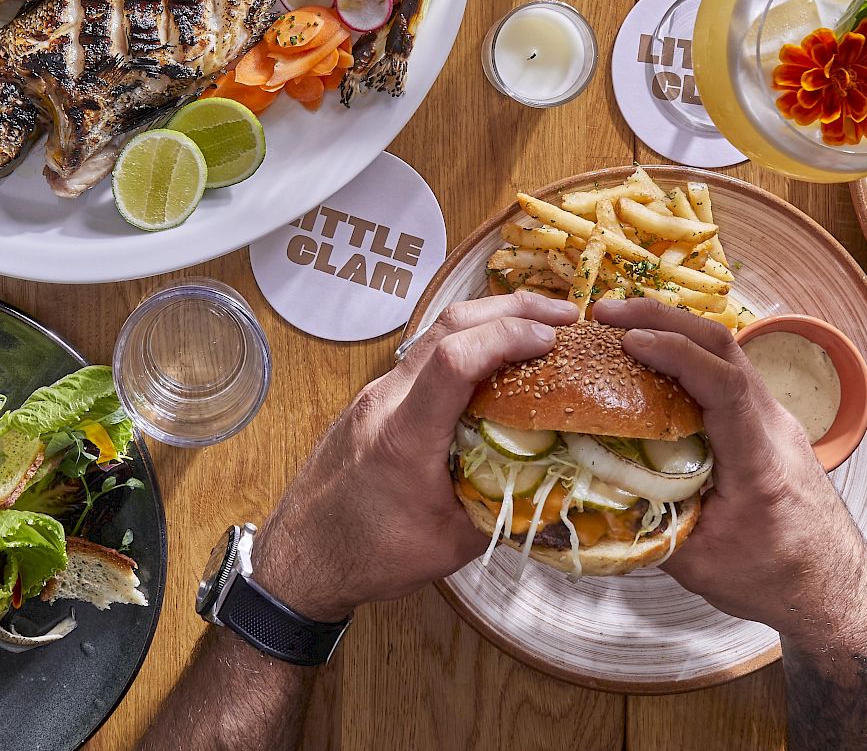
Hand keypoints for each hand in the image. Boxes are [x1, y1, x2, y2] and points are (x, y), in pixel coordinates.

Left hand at [252, 291, 578, 621]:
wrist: (302, 556)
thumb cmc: (368, 555)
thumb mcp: (451, 544)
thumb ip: (506, 510)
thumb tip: (564, 487)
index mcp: (403, 436)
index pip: (454, 359)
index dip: (507, 337)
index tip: (553, 339)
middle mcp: (385, 401)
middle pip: (447, 326)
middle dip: (511, 310)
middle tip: (564, 317)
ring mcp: (375, 394)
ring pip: (433, 334)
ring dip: (488, 320)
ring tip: (538, 325)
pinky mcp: (374, 399)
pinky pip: (423, 356)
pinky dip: (465, 344)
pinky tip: (494, 357)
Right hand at [593, 299, 866, 642]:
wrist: (833, 590)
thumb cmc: (773, 581)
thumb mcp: (699, 565)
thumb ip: (645, 524)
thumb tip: (585, 492)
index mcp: (760, 459)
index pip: (725, 384)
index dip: (675, 353)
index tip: (628, 342)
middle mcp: (774, 426)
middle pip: (724, 347)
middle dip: (663, 318)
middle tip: (605, 311)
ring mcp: (774, 420)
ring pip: (727, 353)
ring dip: (673, 328)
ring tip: (619, 324)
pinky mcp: (765, 424)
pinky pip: (725, 371)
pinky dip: (685, 352)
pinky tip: (651, 358)